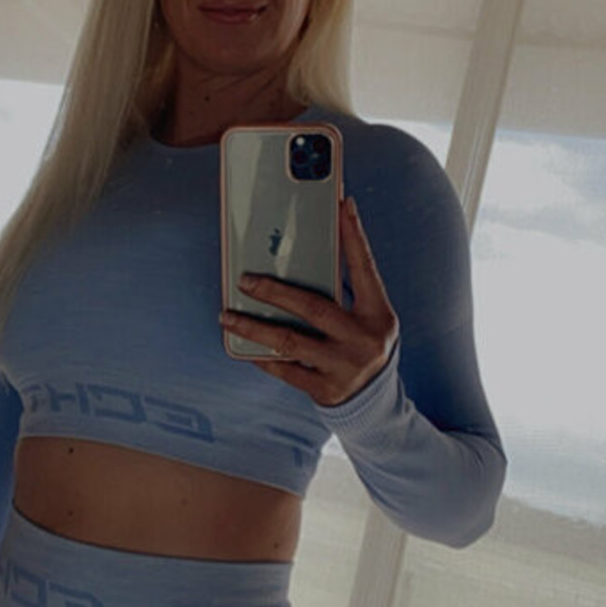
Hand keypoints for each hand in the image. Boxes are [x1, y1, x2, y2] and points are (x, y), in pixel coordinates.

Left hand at [220, 195, 398, 406]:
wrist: (374, 401)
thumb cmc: (362, 344)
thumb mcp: (367, 317)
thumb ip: (344, 291)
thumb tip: (303, 256)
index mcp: (378, 314)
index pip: (365, 267)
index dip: (354, 235)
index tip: (342, 204)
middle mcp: (364, 339)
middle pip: (313, 307)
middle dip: (274, 292)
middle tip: (244, 279)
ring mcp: (344, 366)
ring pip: (290, 341)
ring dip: (253, 327)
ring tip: (227, 316)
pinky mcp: (325, 390)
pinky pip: (285, 370)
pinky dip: (261, 356)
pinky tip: (242, 346)